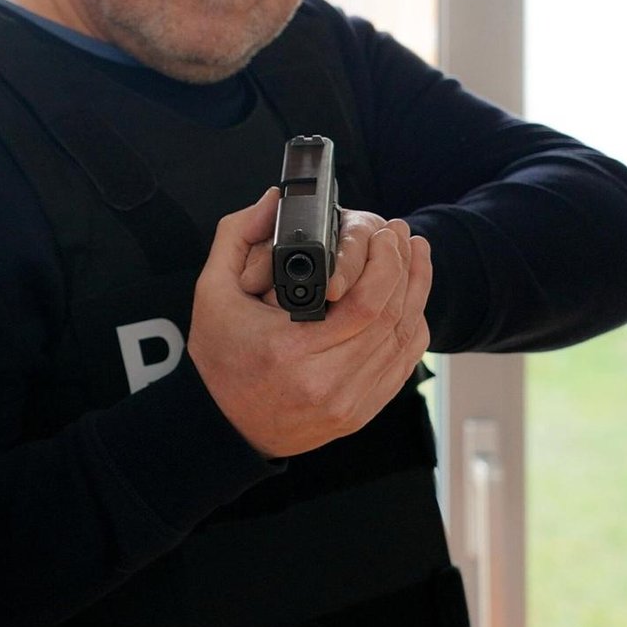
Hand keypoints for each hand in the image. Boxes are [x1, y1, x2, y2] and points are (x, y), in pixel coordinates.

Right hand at [189, 188, 432, 457]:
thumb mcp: (211, 292)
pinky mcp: (361, 412)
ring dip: (415, 293)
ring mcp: (348, 402)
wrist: (224, 425)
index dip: (386, 263)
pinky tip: (409, 300)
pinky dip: (411, 328)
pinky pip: (403, 365)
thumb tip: (274, 201)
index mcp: (289, 351)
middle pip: (392, 317)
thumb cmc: (219, 359)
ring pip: (405, 339)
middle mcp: (325, 381)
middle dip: (405, 268)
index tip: (384, 233)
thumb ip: (237, 237)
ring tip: (414, 258)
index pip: (364, 303)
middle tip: (402, 236)